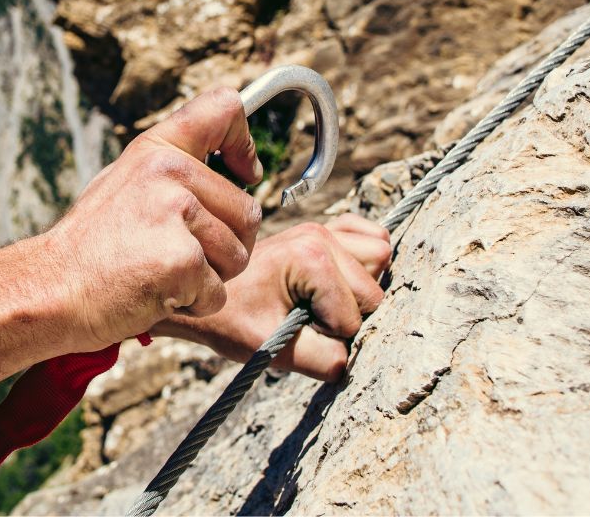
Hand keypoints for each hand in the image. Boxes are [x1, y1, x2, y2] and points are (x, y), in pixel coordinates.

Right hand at [35, 88, 263, 351]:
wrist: (50, 289)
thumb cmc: (90, 246)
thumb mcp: (124, 184)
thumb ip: (172, 171)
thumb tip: (232, 168)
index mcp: (157, 149)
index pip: (224, 108)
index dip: (244, 143)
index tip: (246, 172)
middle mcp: (170, 172)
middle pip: (248, 212)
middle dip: (226, 245)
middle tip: (175, 255)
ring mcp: (177, 214)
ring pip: (239, 255)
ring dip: (211, 278)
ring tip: (159, 273)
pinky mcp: (183, 260)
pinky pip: (218, 293)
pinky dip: (194, 304)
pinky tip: (154, 294)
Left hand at [153, 214, 390, 380]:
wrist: (210, 295)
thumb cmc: (234, 320)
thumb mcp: (275, 349)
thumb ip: (324, 359)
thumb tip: (358, 359)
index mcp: (310, 258)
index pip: (354, 315)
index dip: (330, 335)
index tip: (295, 330)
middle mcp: (320, 235)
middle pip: (374, 289)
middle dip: (348, 314)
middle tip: (309, 319)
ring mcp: (323, 228)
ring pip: (380, 258)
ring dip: (361, 286)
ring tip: (324, 300)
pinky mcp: (324, 230)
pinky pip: (371, 237)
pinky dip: (366, 259)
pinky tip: (341, 279)